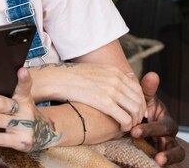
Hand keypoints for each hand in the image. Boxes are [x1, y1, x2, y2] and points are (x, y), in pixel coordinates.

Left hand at [0, 67, 61, 151]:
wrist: (44, 133)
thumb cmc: (23, 112)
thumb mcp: (21, 100)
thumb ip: (6, 91)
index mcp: (24, 98)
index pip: (24, 86)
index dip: (24, 78)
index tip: (21, 70)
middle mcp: (25, 111)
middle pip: (0, 103)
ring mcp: (24, 127)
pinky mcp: (20, 142)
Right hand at [29, 62, 145, 130]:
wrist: (57, 78)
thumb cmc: (71, 76)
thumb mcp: (94, 70)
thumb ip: (109, 75)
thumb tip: (122, 78)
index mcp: (114, 71)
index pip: (137, 88)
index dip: (140, 102)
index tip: (136, 111)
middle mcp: (116, 79)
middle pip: (139, 100)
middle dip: (139, 113)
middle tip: (134, 122)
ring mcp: (111, 90)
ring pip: (135, 110)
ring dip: (134, 121)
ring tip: (127, 126)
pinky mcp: (105, 102)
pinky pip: (125, 118)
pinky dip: (126, 125)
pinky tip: (121, 128)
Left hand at [130, 72, 184, 166]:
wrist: (145, 133)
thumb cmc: (145, 115)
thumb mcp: (144, 103)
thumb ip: (146, 91)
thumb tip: (152, 74)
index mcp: (164, 121)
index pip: (163, 125)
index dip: (150, 128)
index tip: (134, 131)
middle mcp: (169, 136)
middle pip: (168, 138)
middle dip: (153, 136)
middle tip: (135, 135)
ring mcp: (169, 148)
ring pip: (176, 153)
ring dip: (169, 157)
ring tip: (159, 161)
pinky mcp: (167, 159)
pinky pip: (173, 165)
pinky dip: (169, 166)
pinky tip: (158, 166)